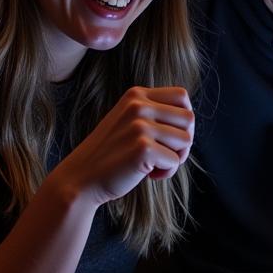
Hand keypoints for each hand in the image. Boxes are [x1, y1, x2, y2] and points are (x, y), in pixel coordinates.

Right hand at [50, 86, 194, 206]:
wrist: (82, 177)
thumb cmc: (111, 154)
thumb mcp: (129, 121)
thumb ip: (154, 113)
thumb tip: (190, 119)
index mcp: (136, 95)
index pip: (182, 96)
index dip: (183, 118)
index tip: (171, 136)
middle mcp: (138, 106)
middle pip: (189, 118)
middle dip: (184, 141)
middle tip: (164, 154)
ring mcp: (140, 126)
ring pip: (186, 140)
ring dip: (175, 158)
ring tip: (153, 165)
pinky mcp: (143, 148)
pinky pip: (175, 161)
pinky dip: (166, 172)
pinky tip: (146, 174)